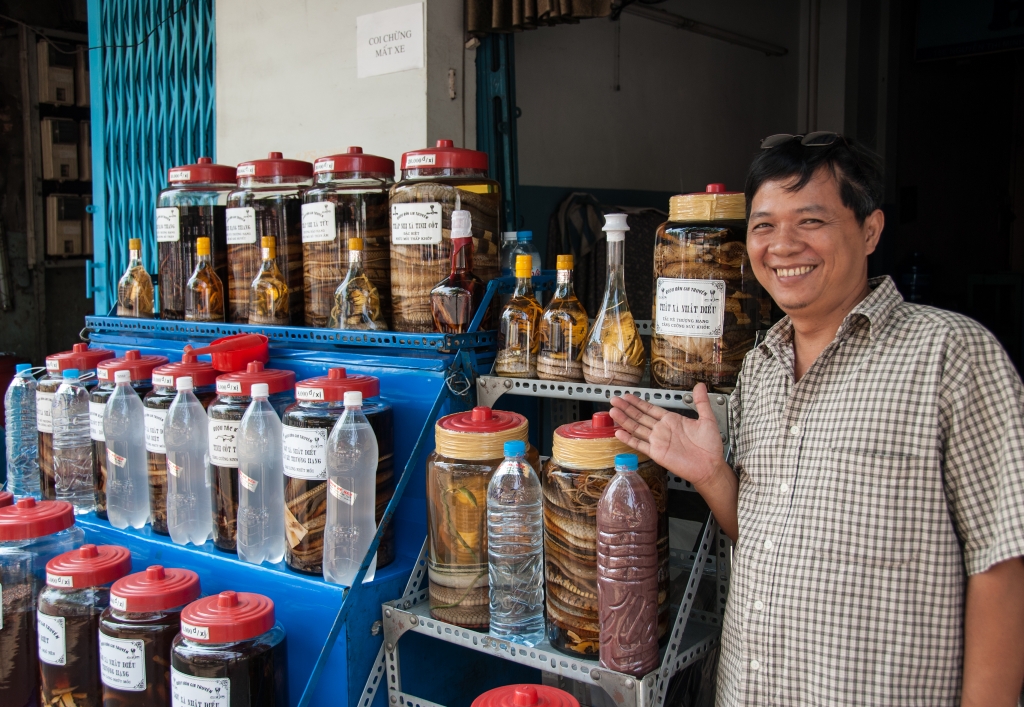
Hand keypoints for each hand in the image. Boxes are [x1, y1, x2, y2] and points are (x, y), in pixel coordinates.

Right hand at [608, 383, 726, 488]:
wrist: (710, 466)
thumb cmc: (710, 445)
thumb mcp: (707, 419)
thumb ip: (701, 402)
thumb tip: (700, 386)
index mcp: (672, 420)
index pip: (650, 408)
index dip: (638, 402)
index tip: (628, 396)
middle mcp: (662, 429)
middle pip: (640, 416)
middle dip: (626, 408)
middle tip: (614, 400)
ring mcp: (658, 441)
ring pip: (637, 428)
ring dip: (624, 420)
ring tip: (613, 412)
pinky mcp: (657, 453)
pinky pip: (640, 445)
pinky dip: (629, 439)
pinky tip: (619, 433)